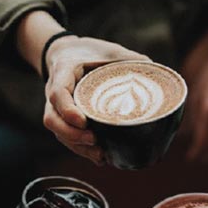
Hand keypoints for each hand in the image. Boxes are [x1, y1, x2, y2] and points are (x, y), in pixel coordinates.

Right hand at [15, 13, 148, 162]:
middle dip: (72, 135)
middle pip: (53, 120)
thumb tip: (155, 72)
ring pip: (59, 133)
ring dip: (78, 147)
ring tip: (101, 155)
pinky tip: (101, 157)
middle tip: (94, 140)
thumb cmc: (91, 53)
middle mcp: (56, 93)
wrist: (70, 54)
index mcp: (64, 71)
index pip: (57, 93)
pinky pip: (68, 139)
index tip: (83, 121)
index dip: (67, 110)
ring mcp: (58, 109)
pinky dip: (83, 150)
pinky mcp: (65, 121)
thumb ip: (129, 59)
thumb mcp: (110, 50)